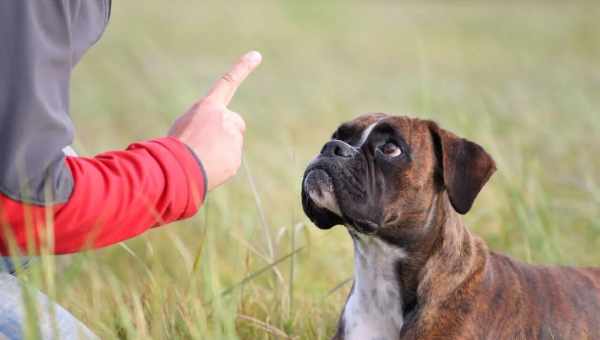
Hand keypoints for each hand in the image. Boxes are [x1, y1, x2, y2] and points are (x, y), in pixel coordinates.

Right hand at [169, 51, 261, 190]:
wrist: (176, 168)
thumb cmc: (174, 146)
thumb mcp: (183, 125)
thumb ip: (204, 124)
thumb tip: (216, 139)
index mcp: (208, 107)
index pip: (227, 83)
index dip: (242, 68)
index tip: (256, 55)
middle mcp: (225, 118)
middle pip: (234, 124)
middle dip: (226, 132)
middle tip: (206, 143)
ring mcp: (233, 139)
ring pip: (231, 144)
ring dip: (219, 150)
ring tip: (200, 157)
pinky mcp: (235, 158)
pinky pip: (230, 161)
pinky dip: (220, 165)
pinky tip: (206, 168)